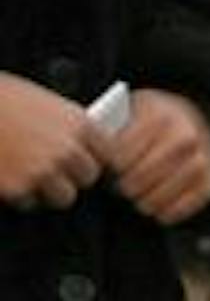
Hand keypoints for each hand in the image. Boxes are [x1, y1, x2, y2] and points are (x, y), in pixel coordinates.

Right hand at [0, 73, 103, 208]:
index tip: (86, 157)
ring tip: (29, 168)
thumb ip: (65, 124)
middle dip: (72, 172)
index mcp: (78, 123)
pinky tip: (8, 171)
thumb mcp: (40, 100)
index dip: (94, 155)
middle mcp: (66, 150)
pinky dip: (19, 191)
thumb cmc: (0, 99)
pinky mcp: (21, 188)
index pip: (107, 152)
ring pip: (64, 196)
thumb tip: (82, 145)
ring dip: (49, 188)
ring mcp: (45, 172)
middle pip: (88, 177)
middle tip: (53, 163)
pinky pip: (31, 201)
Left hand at [102, 89, 209, 223]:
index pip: (120, 157)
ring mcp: (200, 163)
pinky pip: (178, 212)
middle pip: (138, 180)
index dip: (109, 168)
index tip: (107, 169)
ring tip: (136, 196)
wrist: (197, 119)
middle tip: (120, 187)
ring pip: (157, 199)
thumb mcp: (133, 111)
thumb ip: (114, 130)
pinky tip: (155, 204)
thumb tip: (94, 158)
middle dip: (124, 186)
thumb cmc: (152, 119)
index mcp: (159, 116)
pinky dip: (163, 213)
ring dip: (142, 202)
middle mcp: (184, 138)